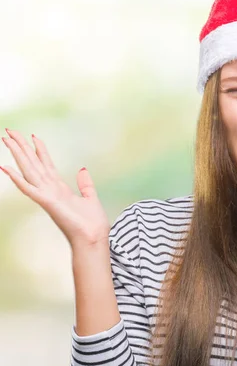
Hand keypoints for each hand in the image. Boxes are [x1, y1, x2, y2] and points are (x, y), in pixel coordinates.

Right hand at [0, 129, 109, 249]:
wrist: (93, 239)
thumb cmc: (92, 224)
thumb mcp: (91, 198)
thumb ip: (85, 184)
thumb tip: (82, 169)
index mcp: (59, 188)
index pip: (46, 164)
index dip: (39, 150)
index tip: (33, 135)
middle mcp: (50, 190)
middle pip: (33, 163)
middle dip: (22, 147)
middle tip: (9, 131)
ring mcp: (46, 196)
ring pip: (28, 170)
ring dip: (17, 155)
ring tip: (6, 139)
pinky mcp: (47, 203)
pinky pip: (29, 189)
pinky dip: (17, 179)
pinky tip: (5, 167)